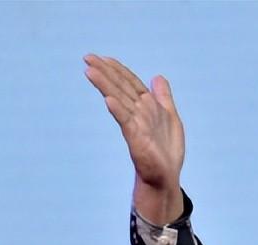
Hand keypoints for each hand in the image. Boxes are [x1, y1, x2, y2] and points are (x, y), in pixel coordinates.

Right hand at [84, 54, 184, 222]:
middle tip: (87, 57)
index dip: (117, 69)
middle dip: (105, 72)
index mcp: (147, 106)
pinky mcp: (137, 139)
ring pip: (119, 100)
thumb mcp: (170, 117)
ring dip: (106, 85)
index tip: (101, 57)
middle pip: (120, 87)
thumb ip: (163, 97)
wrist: (166, 175)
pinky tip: (108, 100)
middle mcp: (139, 113)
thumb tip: (157, 77)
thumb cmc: (166, 149)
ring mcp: (136, 125)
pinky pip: (127, 122)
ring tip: (90, 71)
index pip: (129, 82)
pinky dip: (118, 111)